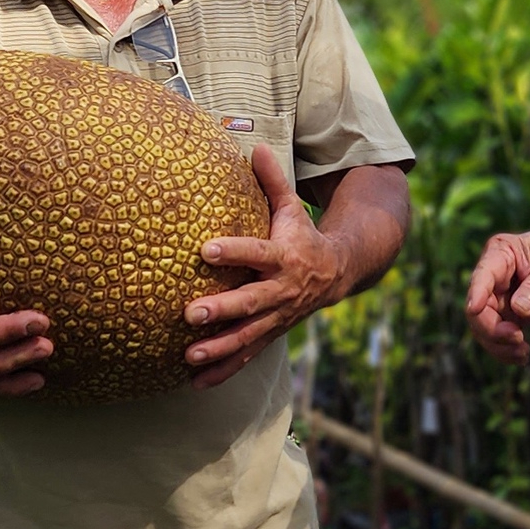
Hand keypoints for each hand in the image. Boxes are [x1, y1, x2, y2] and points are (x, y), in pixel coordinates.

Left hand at [182, 145, 345, 388]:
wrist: (339, 273)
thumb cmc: (304, 235)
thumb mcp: (292, 208)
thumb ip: (272, 182)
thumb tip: (253, 146)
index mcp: (285, 255)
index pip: (257, 252)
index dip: (234, 251)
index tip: (205, 249)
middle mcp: (282, 290)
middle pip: (250, 302)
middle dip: (222, 310)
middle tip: (191, 314)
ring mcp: (278, 316)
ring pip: (248, 336)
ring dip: (219, 348)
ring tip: (190, 356)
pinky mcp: (272, 334)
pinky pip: (247, 356)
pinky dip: (224, 371)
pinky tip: (195, 383)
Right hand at [464, 224, 529, 365]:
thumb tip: (519, 310)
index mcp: (500, 252)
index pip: (482, 275)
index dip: (476, 293)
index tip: (475, 310)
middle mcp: (492, 276)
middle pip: (478, 308)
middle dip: (492, 329)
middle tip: (518, 339)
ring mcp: (497, 297)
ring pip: (484, 327)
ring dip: (499, 345)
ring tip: (523, 352)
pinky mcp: (505, 315)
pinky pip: (497, 337)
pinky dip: (506, 350)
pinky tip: (522, 356)